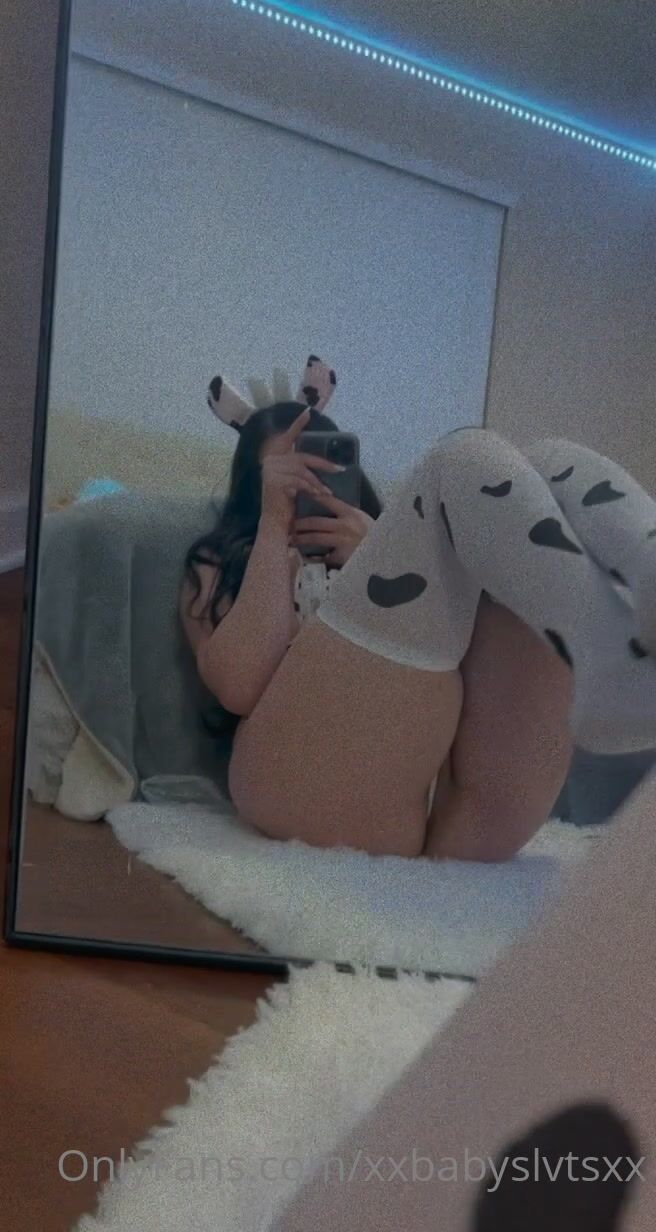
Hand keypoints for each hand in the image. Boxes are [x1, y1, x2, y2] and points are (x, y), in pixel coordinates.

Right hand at [260, 408, 343, 533]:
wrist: (275, 524)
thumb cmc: (287, 504)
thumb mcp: (297, 482)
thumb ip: (303, 470)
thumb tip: (324, 462)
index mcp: (274, 458)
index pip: (287, 438)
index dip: (297, 425)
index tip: (308, 412)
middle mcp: (270, 461)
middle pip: (302, 457)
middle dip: (322, 463)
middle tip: (339, 469)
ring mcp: (270, 470)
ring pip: (302, 470)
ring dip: (317, 482)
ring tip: (327, 492)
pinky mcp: (274, 481)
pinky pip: (299, 481)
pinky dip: (311, 488)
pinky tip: (318, 495)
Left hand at [294, 494, 373, 565]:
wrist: (385, 554)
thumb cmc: (372, 535)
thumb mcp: (362, 519)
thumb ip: (346, 513)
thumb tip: (326, 502)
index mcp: (351, 513)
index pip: (328, 501)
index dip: (311, 496)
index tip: (298, 494)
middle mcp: (346, 526)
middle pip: (315, 522)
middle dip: (299, 523)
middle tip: (287, 524)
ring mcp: (343, 542)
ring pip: (315, 538)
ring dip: (301, 538)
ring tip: (291, 539)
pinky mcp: (341, 557)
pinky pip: (322, 556)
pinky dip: (312, 557)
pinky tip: (304, 556)